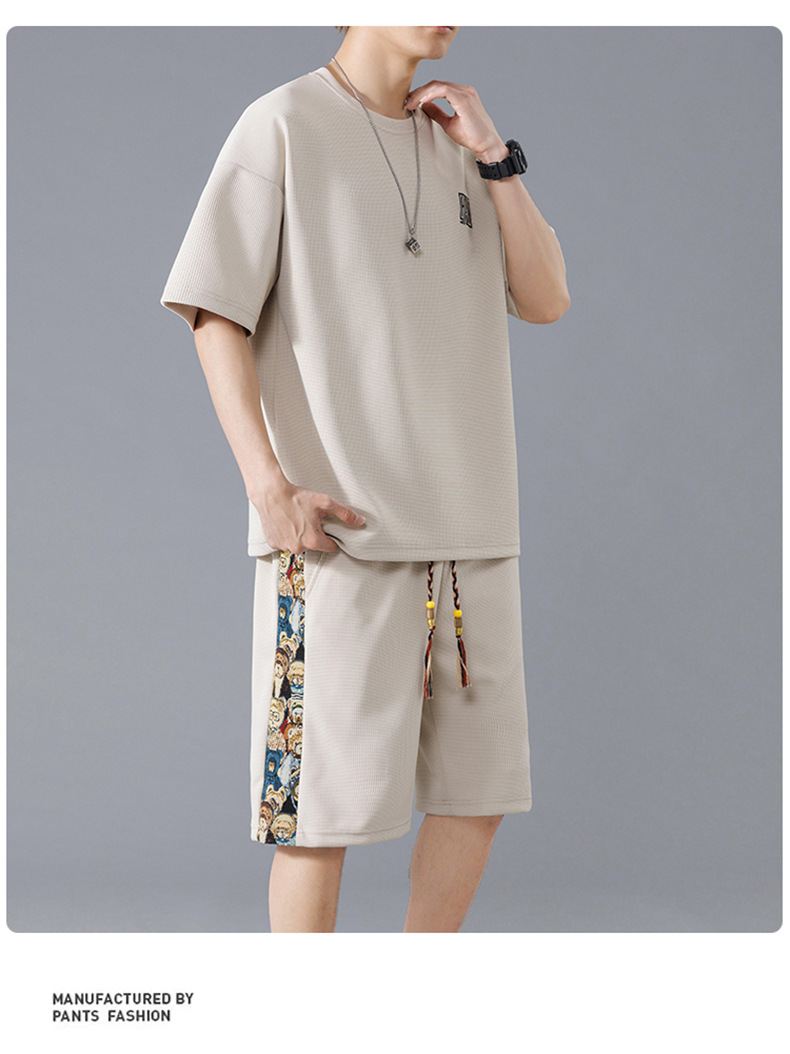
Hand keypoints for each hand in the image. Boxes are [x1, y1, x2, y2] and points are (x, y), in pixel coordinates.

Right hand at [250, 475, 364, 553]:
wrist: (270, 493)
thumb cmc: (296, 498)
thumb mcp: (325, 503)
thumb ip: (344, 513)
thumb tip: (360, 521)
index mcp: (312, 541)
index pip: (331, 547)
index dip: (332, 537)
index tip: (328, 528)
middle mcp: (297, 548)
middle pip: (314, 545)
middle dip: (314, 535)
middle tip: (310, 519)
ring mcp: (284, 546)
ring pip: (298, 544)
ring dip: (300, 536)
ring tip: (297, 519)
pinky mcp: (273, 543)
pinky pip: (285, 542)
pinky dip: (286, 535)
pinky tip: (286, 522)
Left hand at [404, 79, 507, 161]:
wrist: (487, 145)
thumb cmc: (472, 136)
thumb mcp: (448, 123)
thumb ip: (437, 113)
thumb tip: (424, 107)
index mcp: (462, 94)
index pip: (438, 88)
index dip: (422, 93)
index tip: (411, 103)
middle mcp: (464, 90)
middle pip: (436, 84)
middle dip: (419, 92)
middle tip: (407, 102)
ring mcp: (465, 93)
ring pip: (438, 85)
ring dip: (422, 93)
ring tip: (411, 103)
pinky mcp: (464, 99)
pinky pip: (444, 91)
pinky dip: (430, 94)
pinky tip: (422, 101)